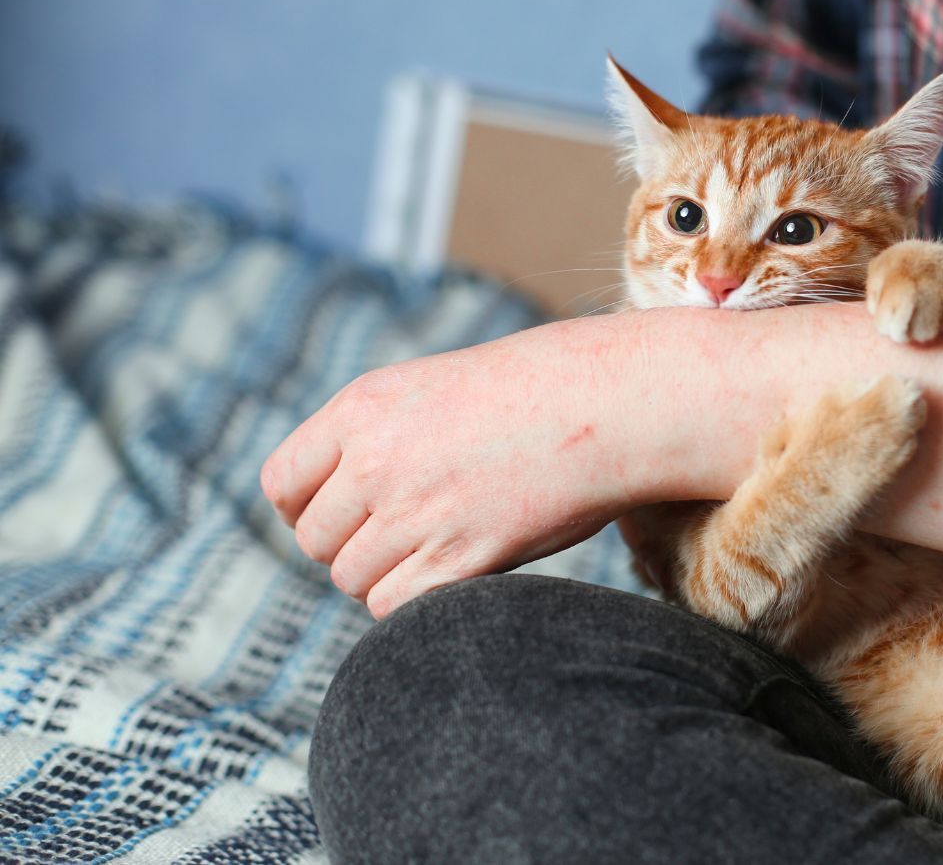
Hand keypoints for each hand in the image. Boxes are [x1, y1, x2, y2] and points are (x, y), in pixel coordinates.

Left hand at [261, 315, 663, 617]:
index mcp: (362, 408)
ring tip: (441, 547)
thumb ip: (376, 437)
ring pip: (352, 579)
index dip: (305, 510)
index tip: (345, 516)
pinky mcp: (459, 556)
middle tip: (407, 534)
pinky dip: (414, 601)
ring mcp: (416, 510)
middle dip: (352, 547)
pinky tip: (455, 572)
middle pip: (315, 541)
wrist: (608, 401)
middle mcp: (376, 459)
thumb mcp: (434, 388)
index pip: (282, 483)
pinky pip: (393, 606)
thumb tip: (338, 505)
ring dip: (387, 576)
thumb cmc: (533, 392)